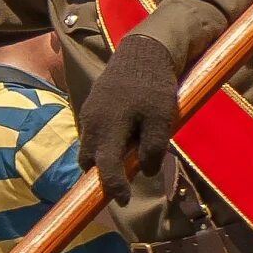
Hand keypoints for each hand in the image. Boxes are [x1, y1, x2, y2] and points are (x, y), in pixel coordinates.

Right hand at [76, 36, 181, 203]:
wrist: (143, 51)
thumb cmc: (155, 86)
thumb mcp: (163, 119)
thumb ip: (153, 148)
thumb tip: (144, 172)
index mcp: (107, 129)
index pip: (104, 168)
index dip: (113, 188)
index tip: (124, 201)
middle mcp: (92, 123)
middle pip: (90, 161)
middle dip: (102, 175)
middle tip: (122, 183)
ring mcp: (89, 113)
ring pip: (90, 146)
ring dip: (104, 157)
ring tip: (128, 157)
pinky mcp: (93, 105)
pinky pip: (94, 132)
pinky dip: (105, 141)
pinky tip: (126, 136)